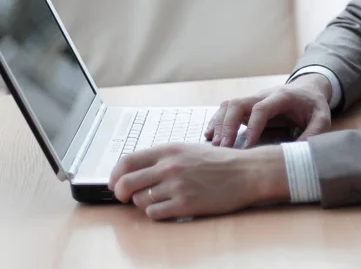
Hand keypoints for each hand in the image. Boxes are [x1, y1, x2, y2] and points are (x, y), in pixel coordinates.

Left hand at [108, 143, 288, 219]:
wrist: (244, 172)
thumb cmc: (218, 162)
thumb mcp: (188, 149)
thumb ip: (163, 158)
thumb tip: (135, 170)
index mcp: (169, 149)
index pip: (127, 160)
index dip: (115, 174)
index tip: (114, 182)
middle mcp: (169, 166)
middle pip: (126, 183)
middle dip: (120, 193)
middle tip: (124, 197)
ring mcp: (176, 186)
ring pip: (140, 200)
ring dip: (144, 203)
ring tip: (158, 199)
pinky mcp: (185, 204)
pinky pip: (155, 214)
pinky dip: (157, 213)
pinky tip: (168, 207)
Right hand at [204, 74, 331, 148]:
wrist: (307, 89)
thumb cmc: (313, 106)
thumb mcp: (322, 119)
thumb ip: (314, 134)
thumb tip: (299, 154)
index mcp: (282, 97)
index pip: (261, 108)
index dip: (252, 126)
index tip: (246, 146)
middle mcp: (263, 95)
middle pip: (238, 103)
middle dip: (228, 125)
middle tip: (223, 148)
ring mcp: (253, 99)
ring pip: (229, 105)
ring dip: (219, 124)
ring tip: (214, 145)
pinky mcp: (247, 106)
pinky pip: (227, 110)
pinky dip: (216, 122)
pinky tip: (209, 136)